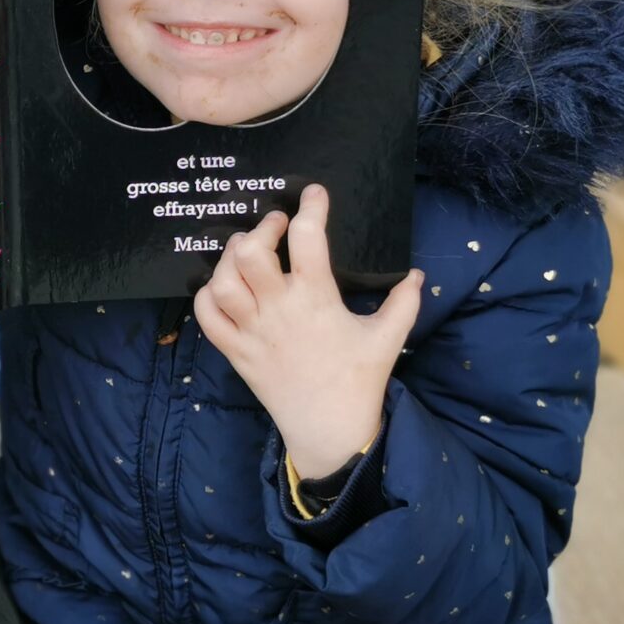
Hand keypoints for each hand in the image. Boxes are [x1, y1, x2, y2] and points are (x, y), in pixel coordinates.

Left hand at [191, 185, 425, 479]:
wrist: (329, 429)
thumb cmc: (359, 380)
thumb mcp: (389, 338)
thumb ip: (404, 302)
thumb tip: (416, 274)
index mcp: (317, 300)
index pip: (307, 239)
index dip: (310, 208)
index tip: (314, 194)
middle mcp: (279, 311)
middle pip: (250, 254)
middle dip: (260, 228)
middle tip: (275, 225)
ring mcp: (252, 332)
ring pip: (223, 281)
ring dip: (230, 258)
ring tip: (246, 251)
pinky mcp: (235, 352)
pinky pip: (207, 317)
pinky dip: (208, 295)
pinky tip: (223, 287)